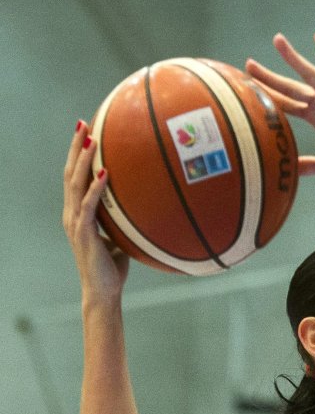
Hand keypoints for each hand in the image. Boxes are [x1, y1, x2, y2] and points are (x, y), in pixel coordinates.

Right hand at [63, 121, 128, 301]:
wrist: (103, 291)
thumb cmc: (112, 266)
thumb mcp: (121, 237)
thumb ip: (124, 222)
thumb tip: (144, 210)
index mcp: (78, 212)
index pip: (74, 176)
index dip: (77, 154)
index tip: (85, 131)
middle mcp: (72, 213)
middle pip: (70, 172)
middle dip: (75, 147)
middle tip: (82, 123)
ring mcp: (75, 222)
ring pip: (75, 184)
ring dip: (82, 160)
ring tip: (90, 139)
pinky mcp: (84, 233)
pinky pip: (90, 206)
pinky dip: (96, 188)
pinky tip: (105, 172)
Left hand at [246, 31, 314, 177]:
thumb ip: (312, 166)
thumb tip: (288, 173)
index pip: (287, 106)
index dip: (268, 98)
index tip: (247, 91)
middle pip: (291, 88)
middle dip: (269, 77)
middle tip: (247, 65)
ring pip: (310, 74)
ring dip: (293, 58)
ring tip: (277, 41)